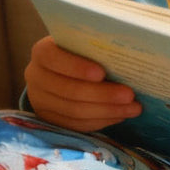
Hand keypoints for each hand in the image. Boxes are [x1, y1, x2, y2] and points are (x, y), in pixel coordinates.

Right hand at [24, 36, 140, 132]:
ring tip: (133, 108)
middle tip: (129, 95)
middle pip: (68, 90)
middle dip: (102, 94)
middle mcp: (36, 76)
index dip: (77, 67)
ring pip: (74, 111)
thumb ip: (96, 48)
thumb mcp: (85, 44)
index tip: (101, 73)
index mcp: (43, 52)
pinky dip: (101, 121)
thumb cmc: (81, 51)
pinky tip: (120, 116)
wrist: (65, 70)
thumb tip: (127, 56)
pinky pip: (76, 125)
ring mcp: (40, 101)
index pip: (54, 59)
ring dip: (107, 111)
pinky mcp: (50, 119)